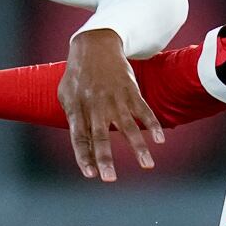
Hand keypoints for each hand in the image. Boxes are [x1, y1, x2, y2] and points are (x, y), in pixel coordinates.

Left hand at [58, 27, 162, 181]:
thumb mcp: (65, 94)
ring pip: (127, 127)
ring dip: (138, 148)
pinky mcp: (130, 91)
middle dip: (105, 159)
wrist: (95, 45)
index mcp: (77, 109)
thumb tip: (80, 143)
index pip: (79, 138)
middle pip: (100, 136)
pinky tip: (160, 140)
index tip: (90, 174)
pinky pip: (143, 110)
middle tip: (110, 179)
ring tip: (148, 166)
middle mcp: (95, 106)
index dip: (84, 156)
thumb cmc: (78, 74)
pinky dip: (152, 125)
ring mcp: (114, 99)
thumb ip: (72, 118)